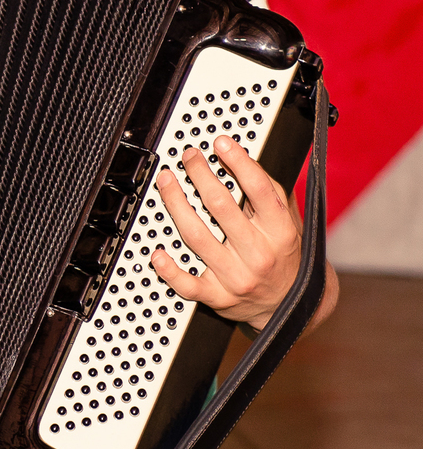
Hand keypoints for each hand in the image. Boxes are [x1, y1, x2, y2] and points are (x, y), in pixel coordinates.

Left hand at [150, 135, 331, 332]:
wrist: (291, 304)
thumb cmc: (284, 256)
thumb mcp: (288, 222)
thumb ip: (268, 193)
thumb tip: (239, 159)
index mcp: (280, 231)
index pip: (259, 189)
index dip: (238, 161)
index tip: (220, 143)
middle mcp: (258, 254)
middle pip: (220, 207)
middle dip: (200, 175)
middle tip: (189, 157)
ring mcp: (236, 277)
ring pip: (197, 236)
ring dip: (176, 204)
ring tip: (167, 182)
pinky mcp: (218, 297)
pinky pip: (187, 284)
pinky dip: (169, 269)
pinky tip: (157, 252)